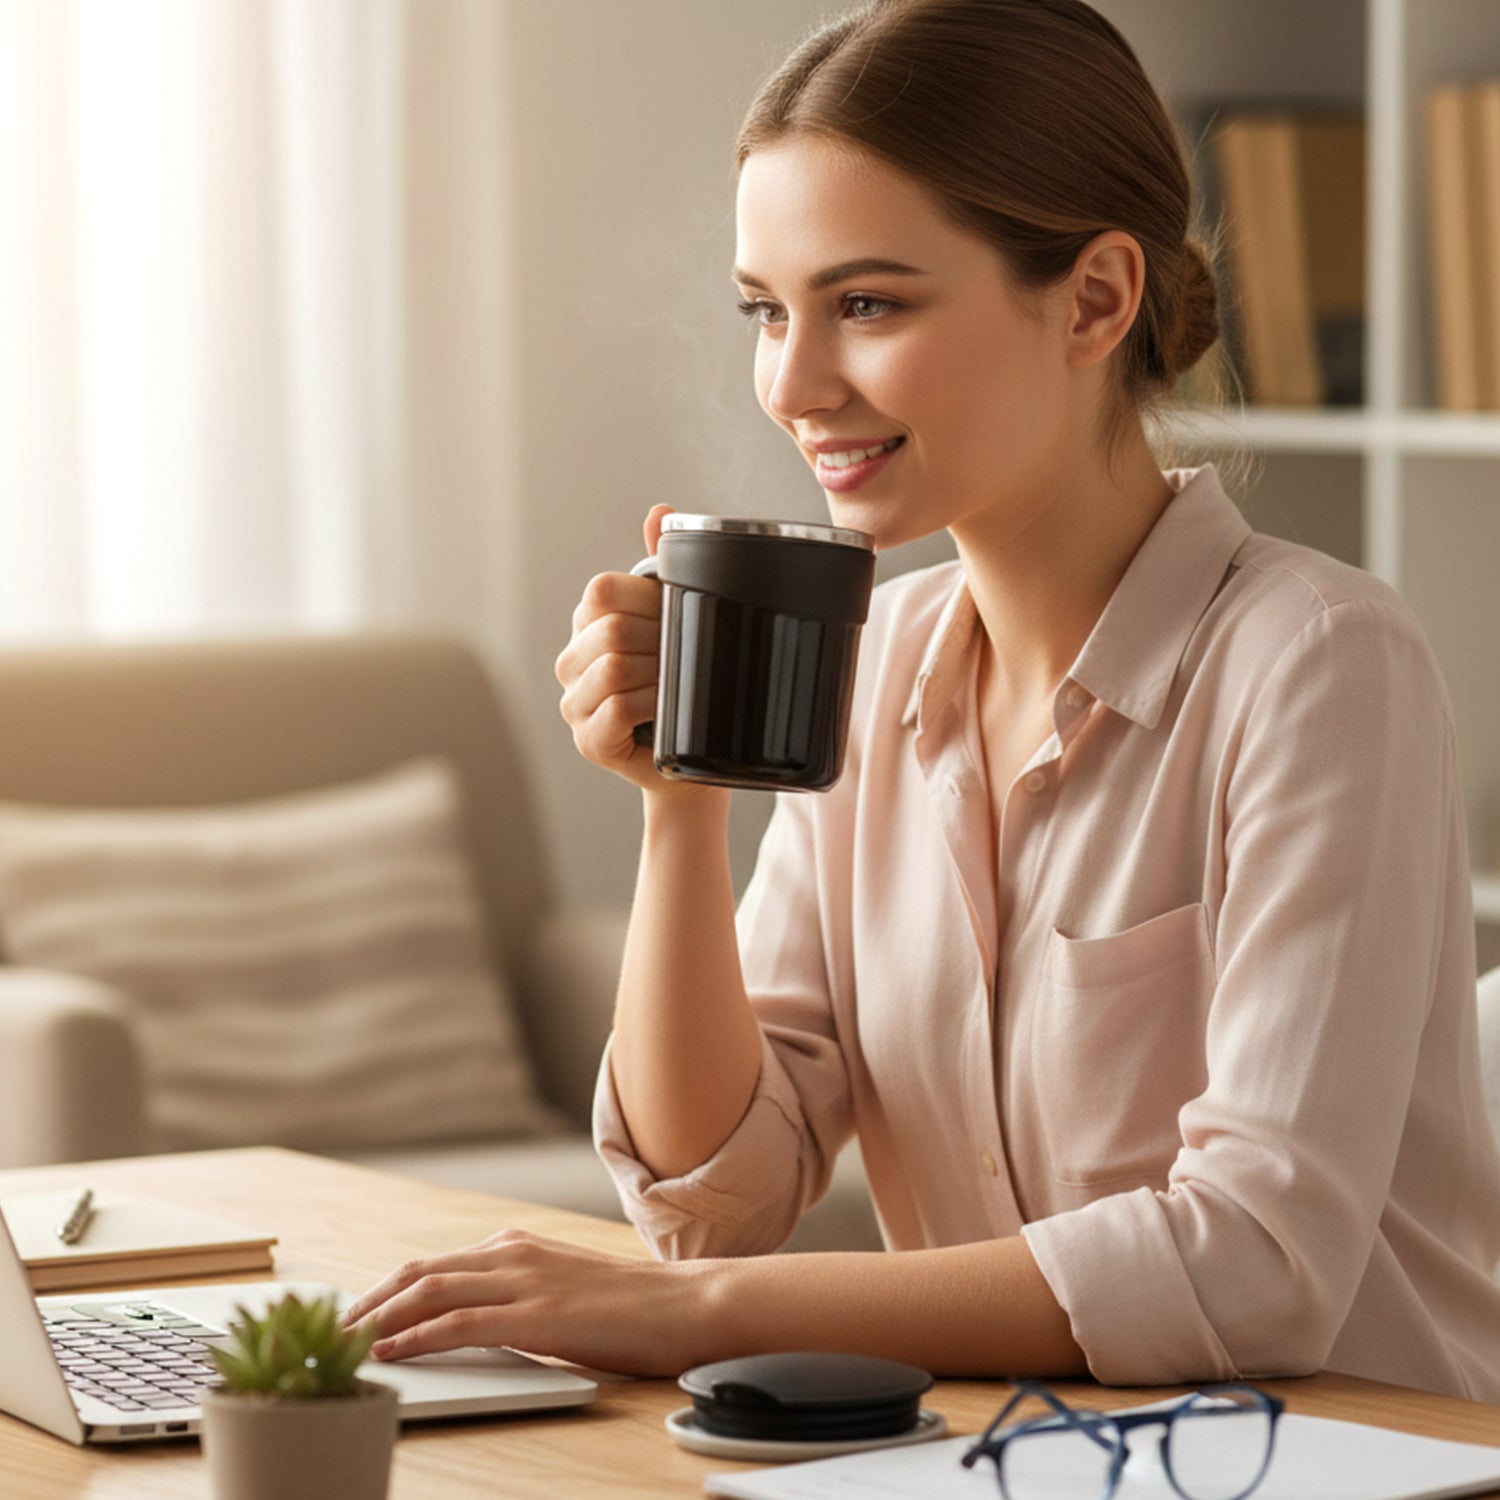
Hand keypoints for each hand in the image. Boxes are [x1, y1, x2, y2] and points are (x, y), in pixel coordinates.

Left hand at [343, 1228, 715, 1376]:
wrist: (688, 1306)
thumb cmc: (634, 1309)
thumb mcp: (564, 1292)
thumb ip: (520, 1297)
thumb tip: (477, 1325)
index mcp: (519, 1247)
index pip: (434, 1265)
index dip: (385, 1291)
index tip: (353, 1317)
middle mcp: (514, 1254)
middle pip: (419, 1272)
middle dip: (368, 1302)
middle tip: (331, 1333)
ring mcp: (525, 1281)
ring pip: (429, 1291)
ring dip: (379, 1319)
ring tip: (344, 1346)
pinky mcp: (537, 1315)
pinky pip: (460, 1323)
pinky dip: (417, 1336)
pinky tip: (391, 1353)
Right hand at [555, 505, 671, 790]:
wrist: (696, 762)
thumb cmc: (688, 689)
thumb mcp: (679, 621)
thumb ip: (665, 566)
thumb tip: (660, 512)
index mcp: (589, 624)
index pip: (602, 590)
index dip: (648, 600)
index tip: (677, 617)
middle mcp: (572, 661)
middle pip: (611, 628)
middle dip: (659, 640)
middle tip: (686, 656)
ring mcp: (574, 703)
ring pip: (614, 668)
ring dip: (659, 674)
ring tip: (680, 684)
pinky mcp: (588, 741)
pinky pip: (618, 709)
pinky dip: (652, 704)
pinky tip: (669, 710)